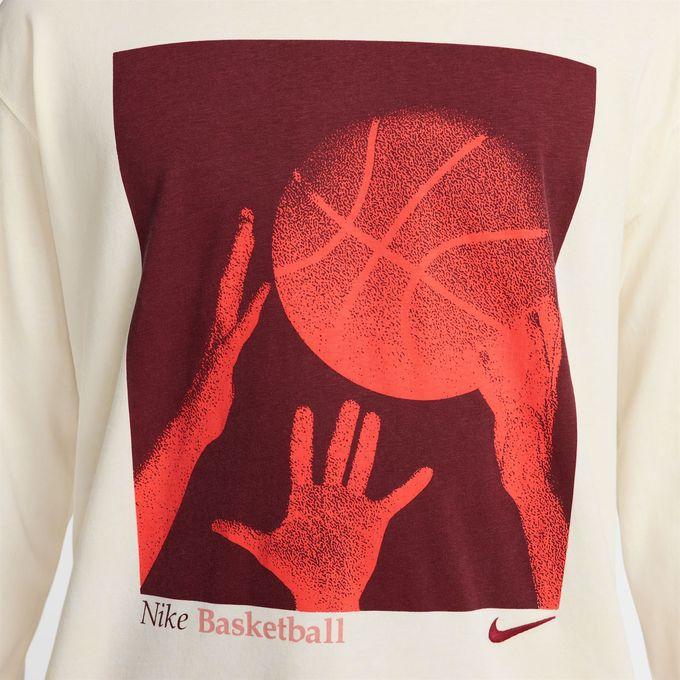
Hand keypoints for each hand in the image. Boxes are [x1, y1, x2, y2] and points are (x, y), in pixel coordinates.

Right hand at [135, 208, 268, 584]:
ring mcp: (217, 344)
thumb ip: (233, 362)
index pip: (231, 289)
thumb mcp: (225, 381)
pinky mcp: (222, 363)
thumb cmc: (206, 413)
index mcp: (220, 333)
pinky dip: (252, 311)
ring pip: (230, 294)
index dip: (240, 262)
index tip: (249, 235)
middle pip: (228, 280)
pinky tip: (266, 290)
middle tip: (248, 216)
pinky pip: (239, 331)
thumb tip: (236, 357)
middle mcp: (216, 331)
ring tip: (248, 231)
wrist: (184, 437)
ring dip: (240, 263)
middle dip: (239, 248)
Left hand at [212, 400, 432, 610]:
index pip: (302, 459)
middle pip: (336, 455)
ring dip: (368, 443)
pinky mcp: (373, 519)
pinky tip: (425, 472)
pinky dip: (410, 487)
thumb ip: (242, 532)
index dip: (302, 436)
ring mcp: (352, 505)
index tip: (304, 410)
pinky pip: (395, 499)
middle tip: (348, 403)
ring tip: (373, 417)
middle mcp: (330, 495)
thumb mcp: (267, 549)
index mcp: (305, 498)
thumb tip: (212, 523)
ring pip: (361, 467)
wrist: (324, 595)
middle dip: (342, 429)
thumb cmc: (295, 573)